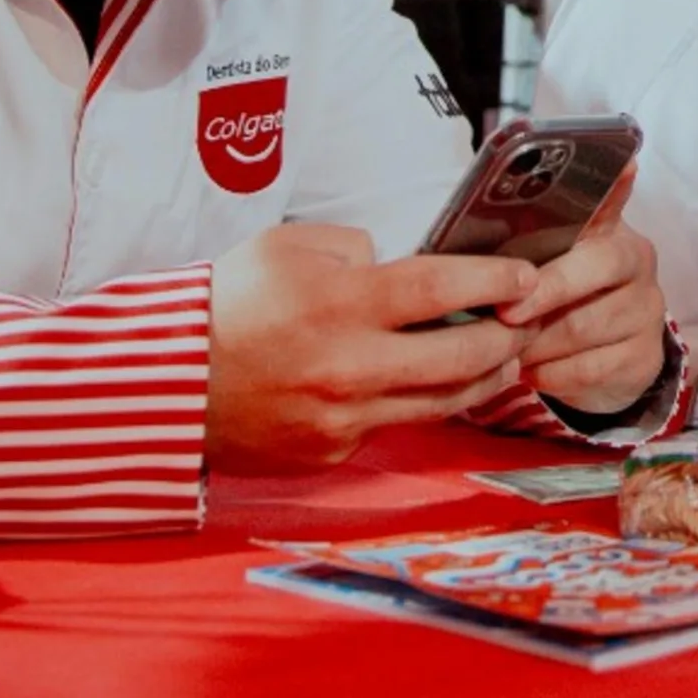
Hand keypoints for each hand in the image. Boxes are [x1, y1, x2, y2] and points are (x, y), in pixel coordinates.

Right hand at [205, 221, 530, 468]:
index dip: (495, 282)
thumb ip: (356, 249)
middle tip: (527, 320)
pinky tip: (431, 384)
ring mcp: (343, 418)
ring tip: (504, 357)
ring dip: (484, 378)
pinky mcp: (333, 451)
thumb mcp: (288, 246)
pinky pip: (394, 424)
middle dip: (509, 337)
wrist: (170, 383)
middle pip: (462, 357)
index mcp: (340, 305)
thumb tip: (402, 264)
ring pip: (443, 402)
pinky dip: (419, 403)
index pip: (443, 290)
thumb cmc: (230, 304)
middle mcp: (350, 367)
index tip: (525, 276)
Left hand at [499, 168, 670, 418]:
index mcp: (607, 229)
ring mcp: (646, 309)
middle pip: (598, 266)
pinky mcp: (645, 355)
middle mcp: (635, 261)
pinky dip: (551, 374)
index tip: (622, 167)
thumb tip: (472, 252)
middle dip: (548, 290)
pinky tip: (532, 371)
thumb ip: (523, 249)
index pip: (612, 199)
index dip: (615, 184)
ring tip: (507, 347)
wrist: (602, 358)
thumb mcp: (544, 267)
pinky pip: (589, 368)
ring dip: (537, 342)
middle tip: (506, 311)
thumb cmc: (558, 301)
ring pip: (586, 325)